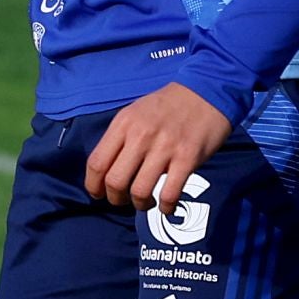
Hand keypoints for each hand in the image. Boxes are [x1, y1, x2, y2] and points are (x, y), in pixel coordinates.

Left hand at [83, 83, 232, 212]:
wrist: (205, 92)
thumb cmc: (166, 106)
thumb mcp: (134, 113)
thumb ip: (120, 138)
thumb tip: (106, 170)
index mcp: (123, 124)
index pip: (97, 162)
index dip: (92, 185)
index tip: (99, 194)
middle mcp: (140, 136)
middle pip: (115, 181)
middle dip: (115, 199)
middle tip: (123, 200)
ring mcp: (164, 148)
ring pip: (140, 191)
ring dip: (140, 205)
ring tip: (146, 202)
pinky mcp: (187, 158)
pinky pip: (170, 193)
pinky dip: (165, 206)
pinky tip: (166, 205)